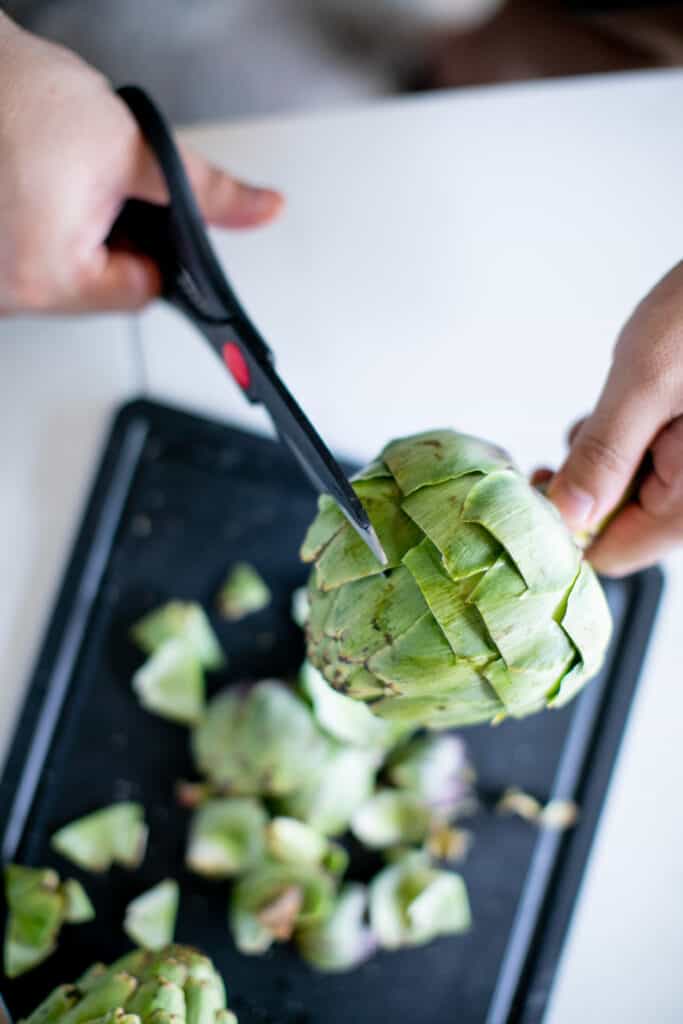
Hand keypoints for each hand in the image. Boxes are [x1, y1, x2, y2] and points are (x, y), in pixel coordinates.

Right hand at [0, 13, 281, 314]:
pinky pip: (30, 260)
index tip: (144, 212)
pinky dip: (43, 229)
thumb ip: (205, 190)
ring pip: (67, 273)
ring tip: (56, 181)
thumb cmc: (16, 95)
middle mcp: (8, 291)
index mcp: (49, 276)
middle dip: (113, 239)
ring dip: (77, 234)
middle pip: (102, 288)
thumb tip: (262, 211)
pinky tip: (35, 189)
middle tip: (90, 184)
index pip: (142, 294)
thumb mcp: (132, 145)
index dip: (157, 250)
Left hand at [548, 261, 682, 575]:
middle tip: (571, 441)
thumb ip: (603, 455)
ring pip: (632, 496)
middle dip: (584, 488)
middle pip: (620, 528)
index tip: (534, 490)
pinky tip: (632, 409)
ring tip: (616, 411)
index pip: (610, 554)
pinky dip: (630, 444)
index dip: (561, 528)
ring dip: (605, 462)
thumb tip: (563, 513)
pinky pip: (653, 468)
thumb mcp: (649, 379)